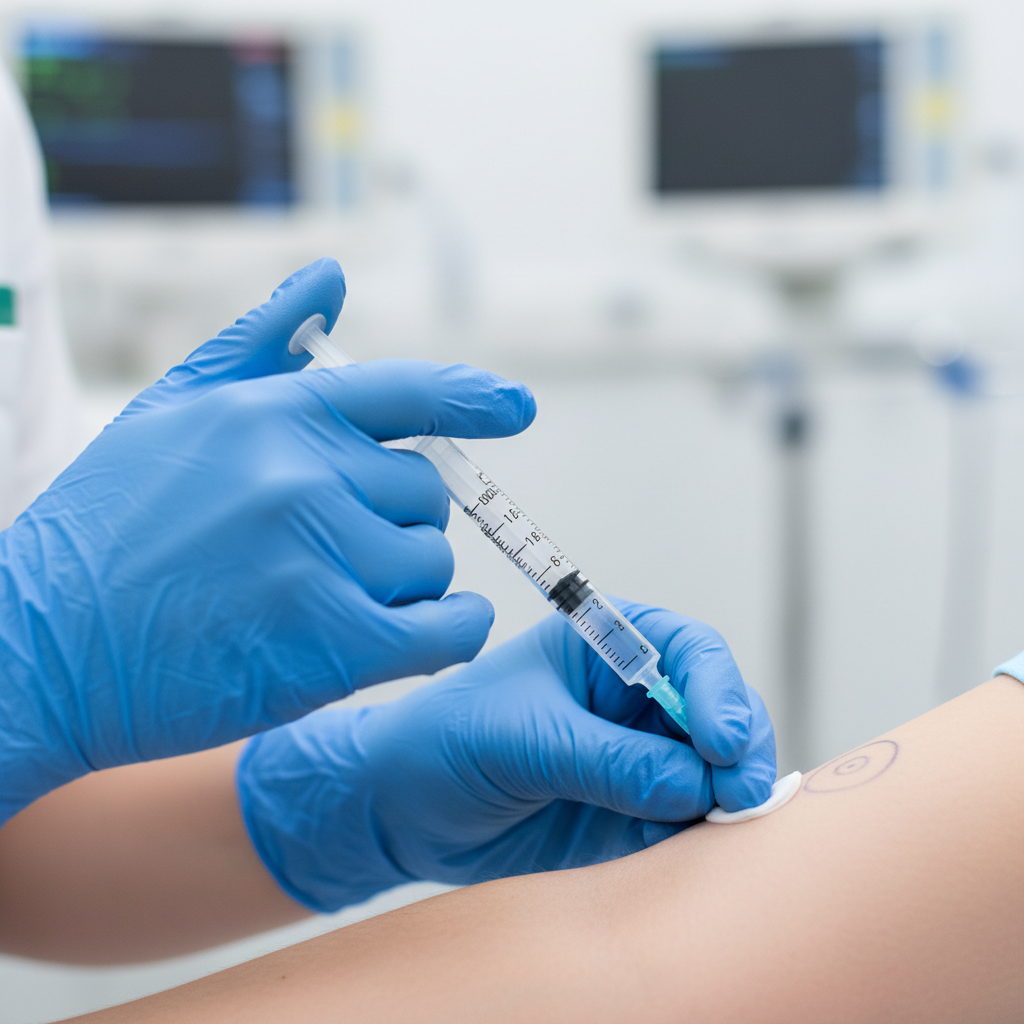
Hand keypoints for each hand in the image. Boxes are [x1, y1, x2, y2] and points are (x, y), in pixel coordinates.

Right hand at [0, 259, 535, 823]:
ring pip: (431, 562)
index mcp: (276, 412)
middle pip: (425, 493)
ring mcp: (323, 557)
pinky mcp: (334, 644)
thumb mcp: (170, 409)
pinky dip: (448, 631)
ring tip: (320, 599)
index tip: (514, 408)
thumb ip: (259, 341)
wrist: (39, 645)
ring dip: (399, 584)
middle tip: (324, 553)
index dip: (473, 398)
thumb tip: (328, 276)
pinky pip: (448, 628)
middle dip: (391, 522)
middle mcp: (307, 474)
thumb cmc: (105, 528)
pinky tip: (414, 635)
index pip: (408, 391)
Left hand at [237, 601, 775, 910]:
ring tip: (719, 827)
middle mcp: (633, 697)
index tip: (722, 740)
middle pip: (719, 711)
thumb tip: (696, 782)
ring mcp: (639, 755)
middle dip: (739, 750)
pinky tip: (686, 852)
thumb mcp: (522, 739)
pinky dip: (699, 838)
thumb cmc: (446, 741)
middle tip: (740, 796)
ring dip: (728, 799)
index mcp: (606, 645)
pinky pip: (688, 823)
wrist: (402, 810)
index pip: (688, 651)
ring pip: (715, 771)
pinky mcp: (634, 812)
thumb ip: (610, 760)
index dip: (717, 690)